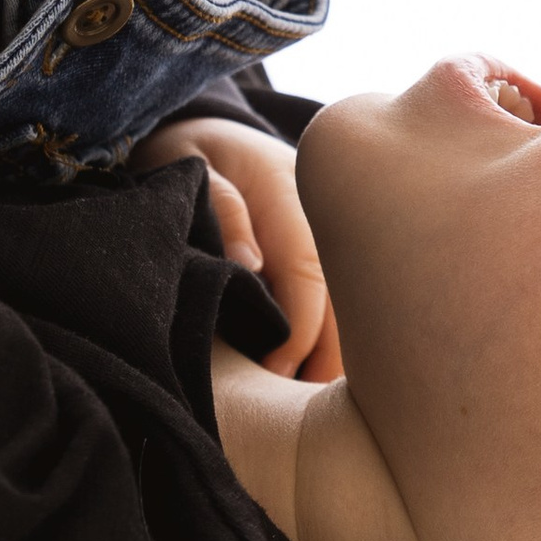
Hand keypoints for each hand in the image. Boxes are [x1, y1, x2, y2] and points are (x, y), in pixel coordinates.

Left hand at [140, 114, 341, 384]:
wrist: (208, 129)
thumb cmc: (189, 154)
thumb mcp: (189, 165)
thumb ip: (221, 206)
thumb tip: (250, 264)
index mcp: (289, 188)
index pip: (309, 270)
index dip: (300, 329)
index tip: (278, 374)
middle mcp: (322, 212)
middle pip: (345, 294)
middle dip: (332, 354)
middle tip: (308, 410)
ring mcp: (331, 230)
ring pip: (350, 301)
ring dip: (341, 350)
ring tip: (325, 407)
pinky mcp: (329, 247)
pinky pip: (340, 296)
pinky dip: (336, 335)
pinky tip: (326, 375)